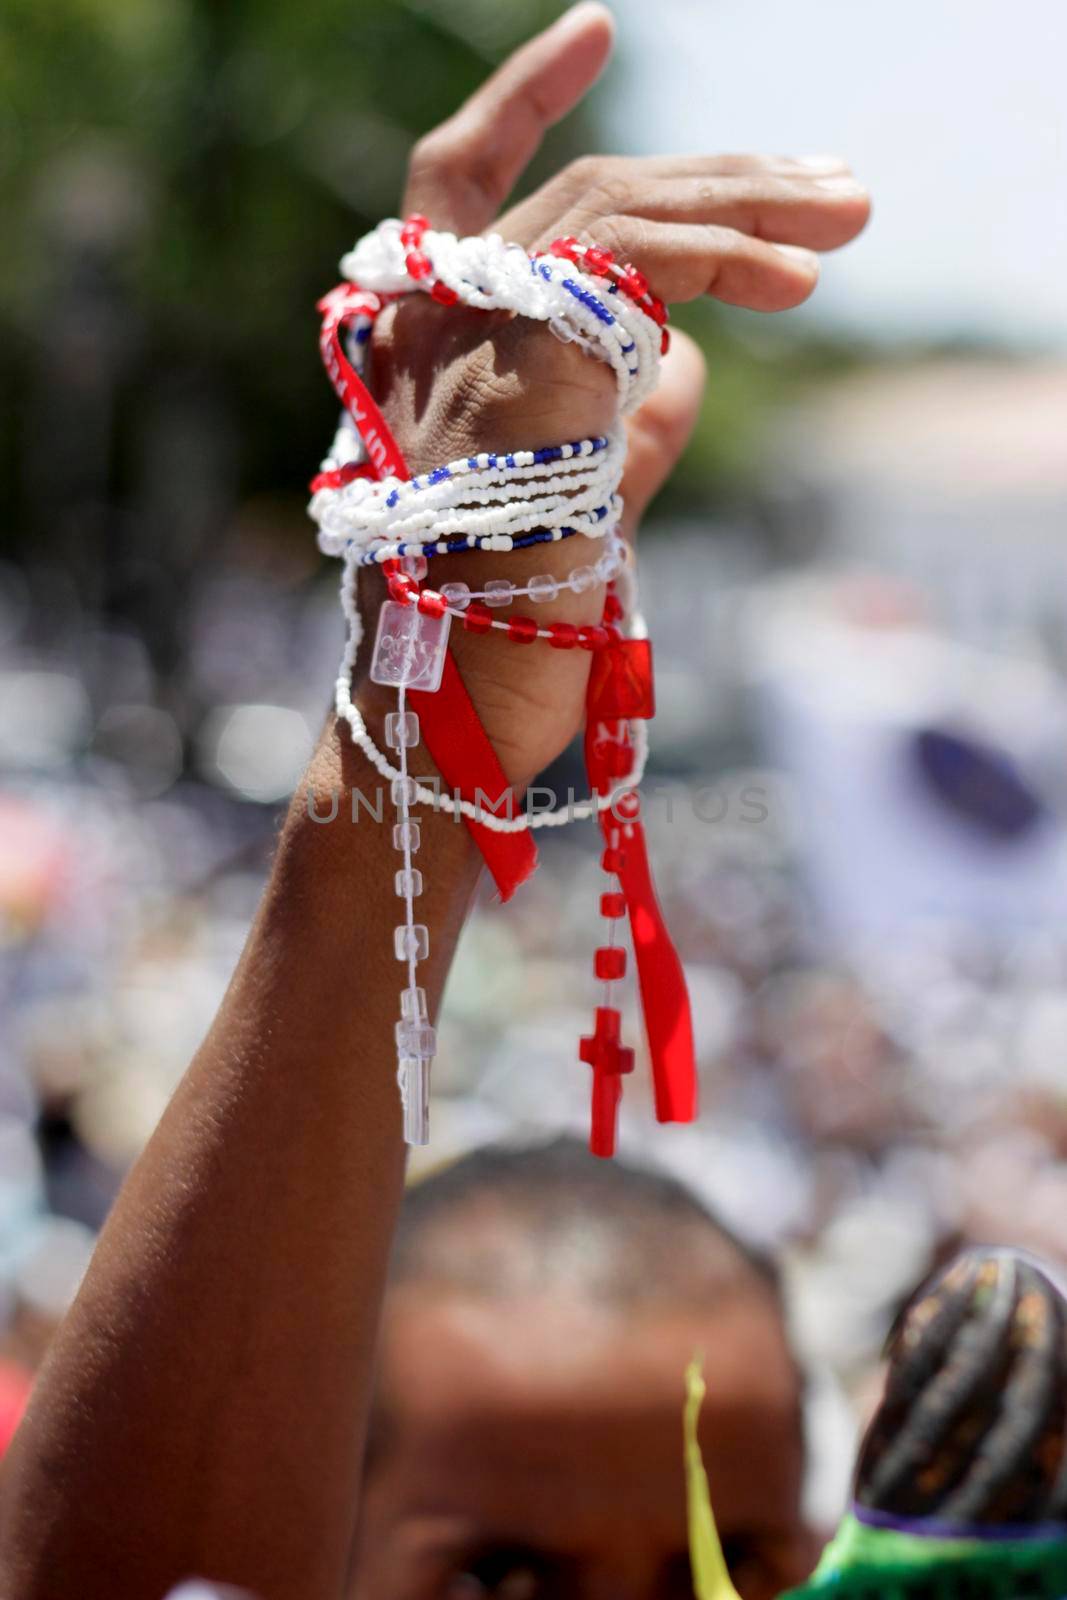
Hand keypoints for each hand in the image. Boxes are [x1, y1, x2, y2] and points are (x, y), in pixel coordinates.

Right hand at [363, 2, 869, 786]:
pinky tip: (791, 281)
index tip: (595, 31)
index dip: (524, 103)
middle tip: (832, 191)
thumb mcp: (577, 506)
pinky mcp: (513, 365)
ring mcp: (458, 336)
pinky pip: (624, 262)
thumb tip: (691, 353)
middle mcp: (425, 321)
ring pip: (606, 209)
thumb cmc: (505, 635)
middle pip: (575, 192)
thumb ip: (625, 416)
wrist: (454, 725)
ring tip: (842, 226)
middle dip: (717, 179)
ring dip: (742, 206)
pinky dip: (716, 254)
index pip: (457, 182)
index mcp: (426, 344)